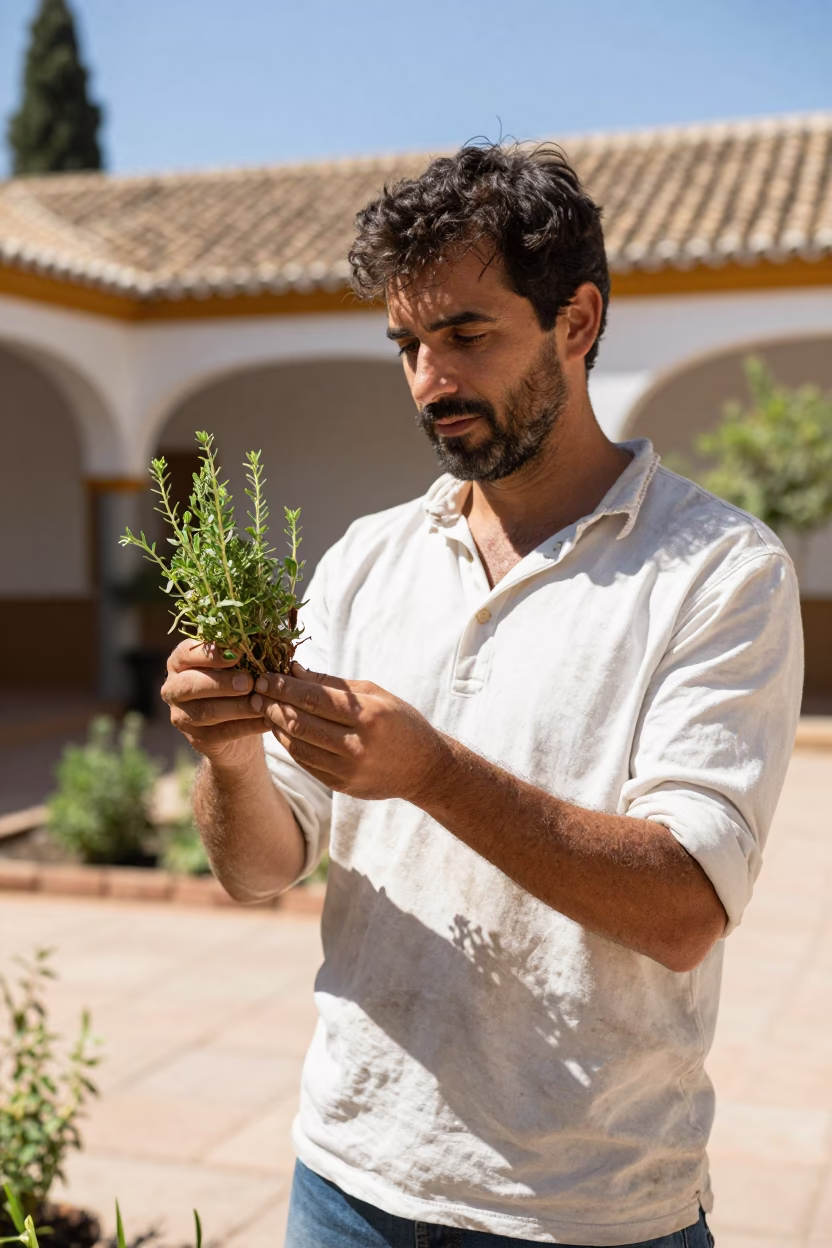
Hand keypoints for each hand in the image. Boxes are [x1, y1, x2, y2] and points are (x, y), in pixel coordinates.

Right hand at [162, 639, 266, 768]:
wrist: (237, 728)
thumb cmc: (237, 685)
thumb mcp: (238, 665)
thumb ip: (244, 653)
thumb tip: (266, 638)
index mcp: (180, 663)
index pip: (186, 653)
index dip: (209, 654)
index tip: (236, 654)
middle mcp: (174, 688)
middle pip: (190, 684)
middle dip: (220, 682)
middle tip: (248, 682)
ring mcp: (182, 716)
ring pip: (206, 711)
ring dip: (237, 707)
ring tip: (260, 702)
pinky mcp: (196, 739)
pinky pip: (222, 732)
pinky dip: (247, 726)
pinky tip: (266, 720)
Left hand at [252, 663, 445, 801]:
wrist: (424, 769)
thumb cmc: (400, 722)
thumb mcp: (376, 694)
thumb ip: (334, 683)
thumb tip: (295, 670)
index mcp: (369, 716)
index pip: (315, 698)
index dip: (284, 686)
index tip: (265, 676)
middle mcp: (357, 745)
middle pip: (301, 722)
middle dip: (273, 704)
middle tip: (256, 690)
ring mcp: (347, 769)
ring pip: (297, 745)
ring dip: (275, 725)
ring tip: (263, 708)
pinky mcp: (340, 785)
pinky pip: (305, 762)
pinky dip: (289, 743)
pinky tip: (281, 729)